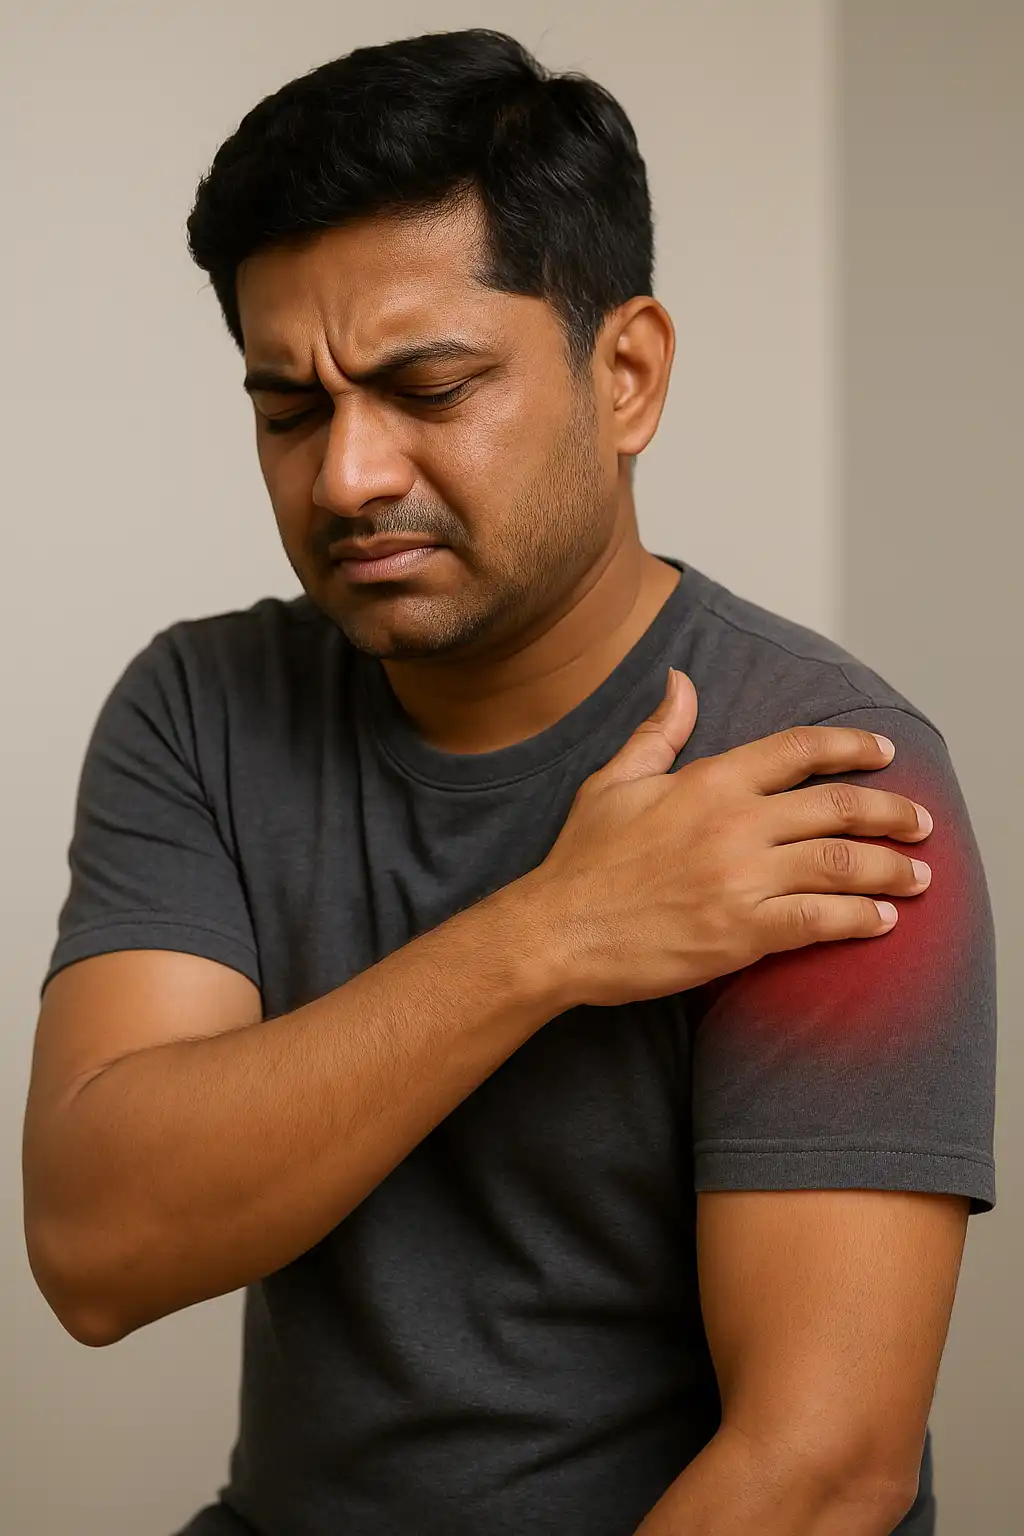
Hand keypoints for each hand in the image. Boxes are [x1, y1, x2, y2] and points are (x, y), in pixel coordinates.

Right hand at [528, 669, 933, 1006]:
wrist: (556, 932)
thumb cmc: (582, 861)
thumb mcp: (614, 781)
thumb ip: (659, 732)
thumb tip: (681, 682)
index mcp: (709, 780)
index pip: (797, 750)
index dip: (850, 747)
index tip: (883, 752)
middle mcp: (734, 822)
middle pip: (837, 807)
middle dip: (891, 812)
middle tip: (921, 821)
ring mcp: (741, 878)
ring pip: (842, 864)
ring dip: (891, 870)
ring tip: (920, 877)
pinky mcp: (741, 932)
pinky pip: (820, 920)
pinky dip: (859, 920)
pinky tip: (882, 922)